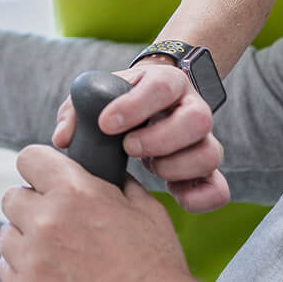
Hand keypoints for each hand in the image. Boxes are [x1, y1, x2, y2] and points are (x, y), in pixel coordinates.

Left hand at [0, 144, 202, 281]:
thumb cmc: (159, 276)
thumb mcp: (148, 212)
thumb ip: (116, 186)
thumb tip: (100, 176)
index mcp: (76, 193)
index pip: (29, 159)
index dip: (39, 168)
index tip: (44, 179)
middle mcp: (46, 222)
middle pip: (13, 198)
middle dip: (33, 207)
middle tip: (58, 226)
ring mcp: (31, 261)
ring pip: (6, 235)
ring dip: (26, 241)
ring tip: (59, 259)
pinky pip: (7, 270)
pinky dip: (23, 273)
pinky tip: (53, 281)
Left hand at [52, 61, 227, 211]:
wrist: (151, 107)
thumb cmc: (119, 102)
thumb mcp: (98, 96)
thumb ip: (76, 111)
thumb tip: (63, 139)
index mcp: (166, 83)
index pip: (162, 87)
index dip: (134, 107)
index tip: (106, 124)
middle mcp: (193, 109)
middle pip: (199, 120)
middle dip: (160, 139)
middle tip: (129, 148)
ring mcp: (204, 141)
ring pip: (210, 155)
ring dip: (175, 167)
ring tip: (149, 168)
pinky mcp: (207, 173)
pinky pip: (219, 190)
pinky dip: (199, 198)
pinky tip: (173, 194)